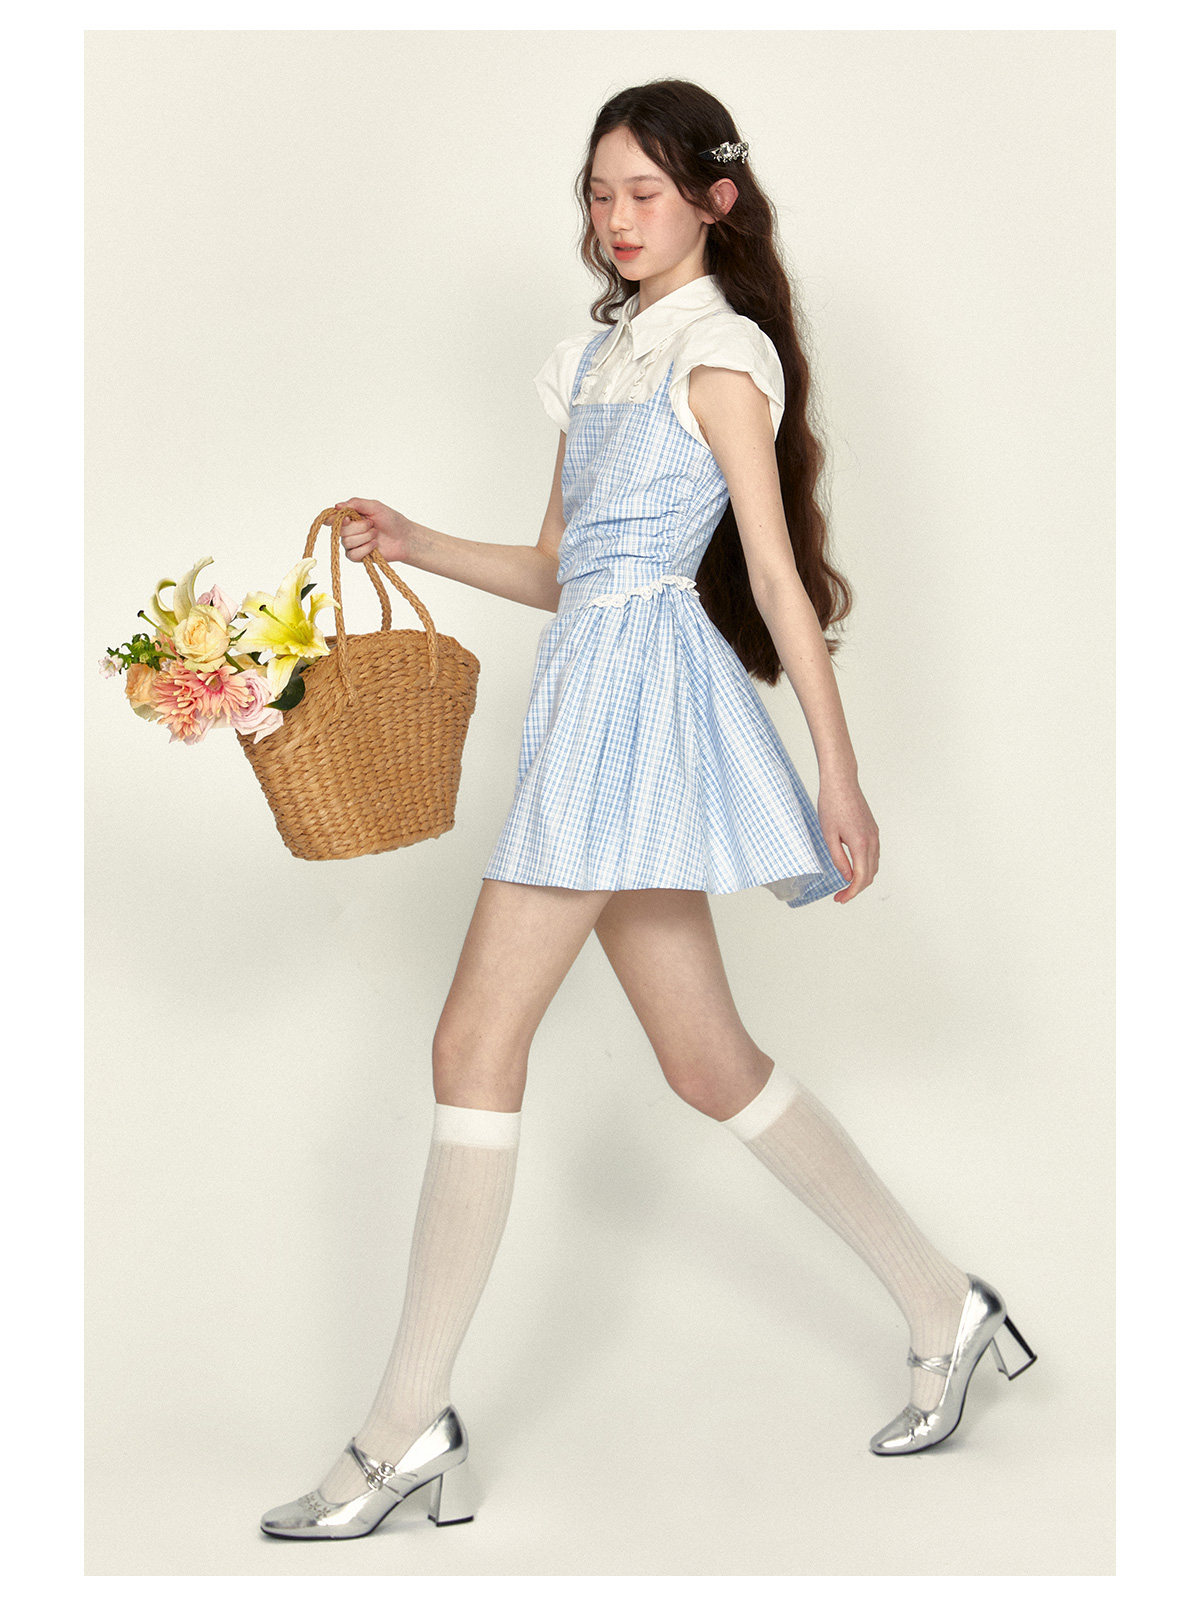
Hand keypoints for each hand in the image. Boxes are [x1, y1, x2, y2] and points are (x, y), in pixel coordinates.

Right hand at [323, 499, 414, 566]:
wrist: (404, 538)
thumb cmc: (391, 520)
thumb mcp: (374, 507)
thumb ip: (356, 503)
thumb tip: (337, 506)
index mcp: (350, 517)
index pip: (332, 518)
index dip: (335, 519)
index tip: (347, 518)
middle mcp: (348, 530)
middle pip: (340, 530)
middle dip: (359, 527)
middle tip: (372, 524)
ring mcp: (352, 544)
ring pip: (347, 542)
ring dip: (364, 537)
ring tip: (376, 534)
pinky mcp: (358, 556)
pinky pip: (352, 554)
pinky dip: (365, 549)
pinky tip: (374, 545)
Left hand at [817, 774, 879, 903]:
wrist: (841, 782)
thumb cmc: (831, 805)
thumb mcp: (828, 835)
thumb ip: (839, 858)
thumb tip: (847, 876)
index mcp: (861, 844)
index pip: (861, 878)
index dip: (851, 893)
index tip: (840, 899)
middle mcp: (872, 841)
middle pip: (870, 875)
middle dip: (856, 889)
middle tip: (840, 896)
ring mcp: (875, 835)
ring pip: (874, 866)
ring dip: (862, 879)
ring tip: (846, 885)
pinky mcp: (873, 830)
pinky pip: (874, 855)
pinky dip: (866, 867)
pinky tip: (854, 868)